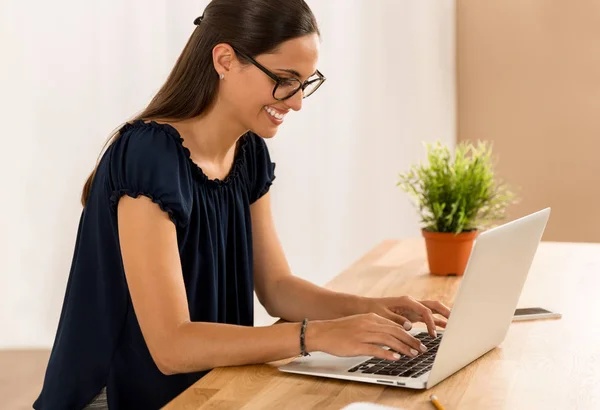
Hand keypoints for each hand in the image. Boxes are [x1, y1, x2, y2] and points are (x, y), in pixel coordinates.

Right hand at [305, 313, 428, 360]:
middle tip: (422, 348)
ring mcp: (363, 334)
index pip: (395, 325)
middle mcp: (369, 324)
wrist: (322, 332)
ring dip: (404, 347)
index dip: (408, 333)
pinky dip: (387, 353)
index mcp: (371, 317)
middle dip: (411, 340)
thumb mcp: (360, 323)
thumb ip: (374, 327)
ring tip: (413, 354)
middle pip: (396, 331)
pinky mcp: (357, 345)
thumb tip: (389, 336)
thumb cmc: (340, 330)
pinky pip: (376, 349)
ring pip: (389, 340)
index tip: (418, 341)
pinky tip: (396, 358)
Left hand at [365, 296, 450, 336]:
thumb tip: (409, 326)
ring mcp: (413, 308)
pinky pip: (427, 317)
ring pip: (433, 310)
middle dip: (446, 312)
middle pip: (433, 305)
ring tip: (454, 325)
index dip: (431, 322)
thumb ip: (396, 320)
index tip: (433, 335)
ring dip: (443, 317)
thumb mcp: (383, 316)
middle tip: (456, 321)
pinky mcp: (412, 314)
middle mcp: (412, 303)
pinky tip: (444, 328)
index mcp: (407, 301)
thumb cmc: (374, 310)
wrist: (366, 307)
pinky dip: (436, 322)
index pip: (425, 311)